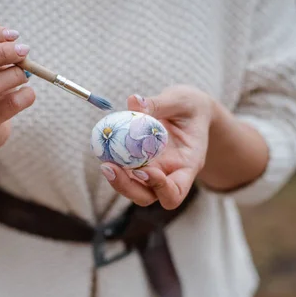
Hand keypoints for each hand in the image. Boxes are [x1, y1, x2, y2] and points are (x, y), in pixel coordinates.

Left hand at [100, 85, 214, 209]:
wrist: (190, 111)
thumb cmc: (191, 106)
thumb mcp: (181, 100)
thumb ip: (159, 103)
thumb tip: (133, 101)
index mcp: (187, 165)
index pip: (176, 192)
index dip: (159, 188)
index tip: (143, 170)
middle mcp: (169, 174)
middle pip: (147, 196)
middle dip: (127, 187)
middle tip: (110, 167)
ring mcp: (152, 171)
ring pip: (132, 188)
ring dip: (117, 180)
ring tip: (105, 162)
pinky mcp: (138, 163)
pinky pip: (124, 171)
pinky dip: (114, 163)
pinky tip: (104, 149)